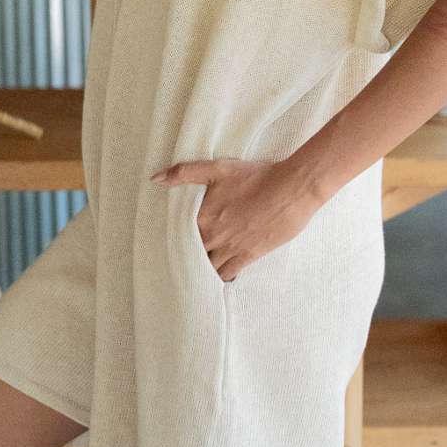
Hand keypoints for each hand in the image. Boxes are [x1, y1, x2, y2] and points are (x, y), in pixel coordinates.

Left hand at [150, 156, 323, 282]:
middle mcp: (214, 237)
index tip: (162, 246)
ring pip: (208, 268)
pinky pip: (229, 273)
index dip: (170, 241)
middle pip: (191, 255)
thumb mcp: (218, 168)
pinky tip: (216, 278)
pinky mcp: (250, 255)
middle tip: (174, 263)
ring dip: (201, 269)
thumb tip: (156, 179)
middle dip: (183, 258)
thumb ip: (184, 173)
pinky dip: (221, 277)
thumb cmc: (255, 176)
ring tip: (192, 273)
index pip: (177, 236)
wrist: (291, 190)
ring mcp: (232, 248)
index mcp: (202, 217)